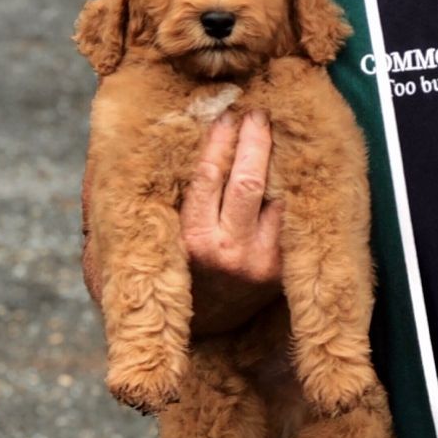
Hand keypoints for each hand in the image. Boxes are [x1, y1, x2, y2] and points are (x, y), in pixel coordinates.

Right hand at [181, 110, 283, 336]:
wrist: (210, 323)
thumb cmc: (181, 267)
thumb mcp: (165, 237)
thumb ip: (163, 195)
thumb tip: (143, 144)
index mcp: (193, 242)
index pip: (209, 177)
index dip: (219, 141)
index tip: (225, 116)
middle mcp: (230, 252)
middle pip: (249, 181)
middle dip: (254, 140)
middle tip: (257, 114)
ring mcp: (263, 261)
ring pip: (278, 195)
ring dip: (279, 160)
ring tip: (278, 131)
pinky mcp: (287, 267)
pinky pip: (293, 215)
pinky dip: (294, 187)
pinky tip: (294, 164)